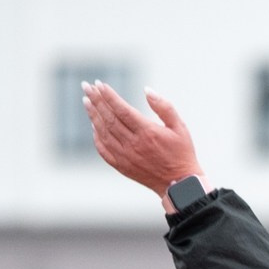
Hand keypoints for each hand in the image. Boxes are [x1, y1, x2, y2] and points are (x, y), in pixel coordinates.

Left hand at [82, 82, 204, 210]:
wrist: (180, 184)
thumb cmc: (182, 153)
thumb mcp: (180, 127)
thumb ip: (164, 107)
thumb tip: (147, 90)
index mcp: (147, 132)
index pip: (121, 109)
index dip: (109, 96)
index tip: (99, 84)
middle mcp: (133, 144)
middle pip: (109, 118)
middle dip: (96, 100)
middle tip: (87, 87)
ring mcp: (125, 156)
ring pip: (103, 132)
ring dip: (93, 115)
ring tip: (87, 101)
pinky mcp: (122, 166)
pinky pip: (103, 149)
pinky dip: (96, 136)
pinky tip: (94, 125)